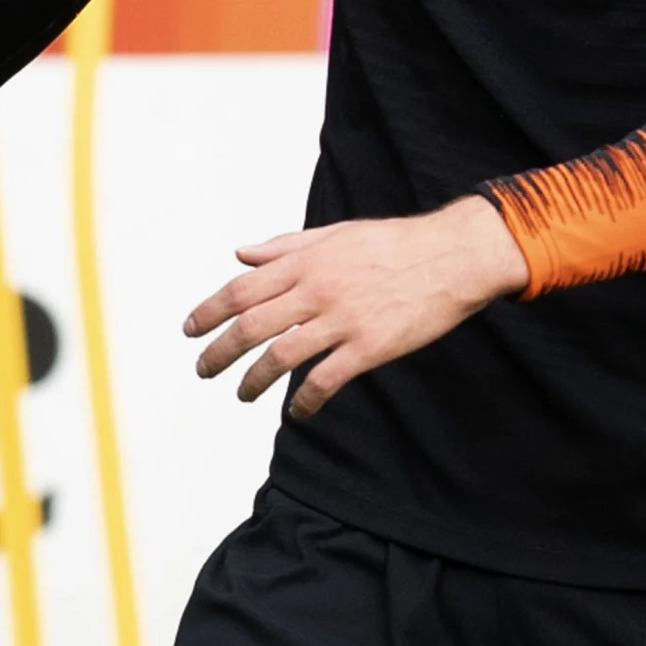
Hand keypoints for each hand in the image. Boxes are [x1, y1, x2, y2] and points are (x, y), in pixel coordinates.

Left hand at [184, 196, 527, 422]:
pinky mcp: (370, 347)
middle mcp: (318, 290)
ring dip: (254, 380)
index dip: (208, 311)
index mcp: (306, 262)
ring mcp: (344, 320)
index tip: (191, 330)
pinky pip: (325, 380)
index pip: (241, 290)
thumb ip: (286, 247)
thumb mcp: (336, 234)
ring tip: (242, 394)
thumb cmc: (397, 244)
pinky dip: (305, 400)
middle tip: (204, 369)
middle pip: (251, 326)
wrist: (454, 257)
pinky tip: (298, 411)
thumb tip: (242, 254)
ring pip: (280, 356)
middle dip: (219, 352)